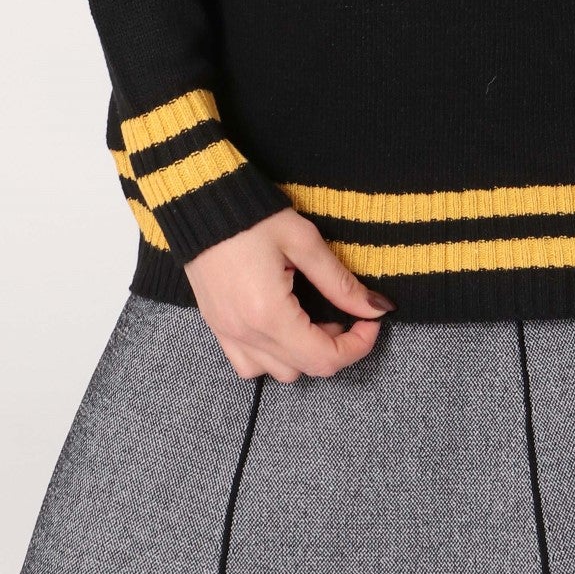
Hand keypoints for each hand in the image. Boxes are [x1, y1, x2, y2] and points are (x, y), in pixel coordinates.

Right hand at [184, 207, 395, 380]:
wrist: (198, 200)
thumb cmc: (251, 215)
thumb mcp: (304, 241)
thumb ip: (339, 282)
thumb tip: (375, 307)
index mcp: (270, 315)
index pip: (324, 359)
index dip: (358, 346)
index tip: (371, 321)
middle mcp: (246, 334)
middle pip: (303, 370)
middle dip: (334, 347)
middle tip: (344, 312)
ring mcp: (227, 333)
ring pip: (276, 372)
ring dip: (302, 354)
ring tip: (311, 317)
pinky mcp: (216, 326)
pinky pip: (248, 364)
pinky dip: (272, 355)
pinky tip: (282, 324)